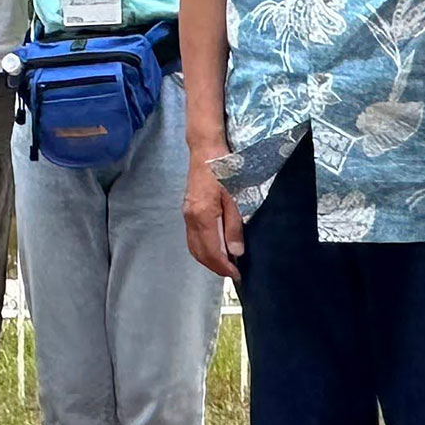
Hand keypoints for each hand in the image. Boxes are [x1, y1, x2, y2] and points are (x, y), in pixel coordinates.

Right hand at [183, 157, 245, 279]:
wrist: (205, 150)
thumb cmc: (224, 170)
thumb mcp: (235, 198)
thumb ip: (234, 226)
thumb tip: (236, 251)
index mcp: (203, 216)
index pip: (211, 251)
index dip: (224, 266)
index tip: (237, 274)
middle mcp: (191, 218)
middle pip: (199, 253)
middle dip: (215, 266)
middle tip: (232, 273)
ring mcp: (187, 214)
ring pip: (194, 246)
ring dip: (208, 259)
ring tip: (225, 263)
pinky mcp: (188, 210)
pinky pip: (193, 237)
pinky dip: (203, 248)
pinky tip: (216, 247)